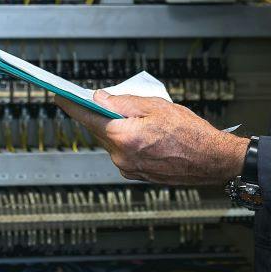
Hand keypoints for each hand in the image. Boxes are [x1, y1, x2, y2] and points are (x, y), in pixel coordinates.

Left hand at [57, 91, 248, 186]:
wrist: (211, 160)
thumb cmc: (190, 133)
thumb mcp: (155, 106)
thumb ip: (122, 101)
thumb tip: (100, 98)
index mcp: (124, 138)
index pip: (88, 118)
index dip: (72, 105)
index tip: (59, 97)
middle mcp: (122, 158)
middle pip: (99, 130)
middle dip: (101, 114)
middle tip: (108, 100)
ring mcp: (129, 169)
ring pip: (111, 141)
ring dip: (117, 128)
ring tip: (138, 117)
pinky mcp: (136, 174)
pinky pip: (122, 152)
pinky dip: (126, 140)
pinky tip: (142, 132)